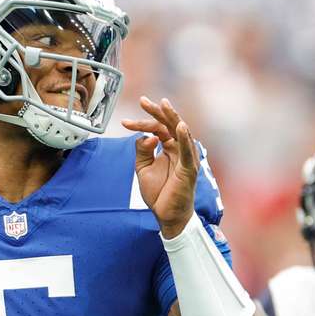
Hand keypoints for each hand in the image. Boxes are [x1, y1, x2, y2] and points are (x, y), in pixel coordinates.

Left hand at [121, 97, 199, 238]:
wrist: (167, 215)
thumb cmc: (159, 192)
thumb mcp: (143, 168)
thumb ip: (142, 150)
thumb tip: (145, 136)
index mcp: (169, 147)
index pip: (157, 128)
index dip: (141, 123)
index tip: (124, 121)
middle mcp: (179, 149)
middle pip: (169, 125)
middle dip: (156, 111)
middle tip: (143, 100)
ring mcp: (186, 157)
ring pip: (180, 132)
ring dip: (172, 117)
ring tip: (163, 104)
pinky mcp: (189, 168)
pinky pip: (188, 151)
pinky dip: (185, 138)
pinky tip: (179, 126)